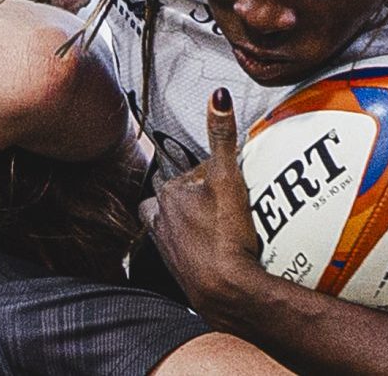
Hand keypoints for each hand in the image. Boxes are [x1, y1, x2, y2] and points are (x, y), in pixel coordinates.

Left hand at [141, 88, 268, 303]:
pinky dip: (193, 245)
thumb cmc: (225, 235)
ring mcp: (166, 247)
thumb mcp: (228, 178)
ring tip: (214, 223)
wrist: (226, 289)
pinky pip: (181, 249)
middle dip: (190, 195)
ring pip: (171, 223)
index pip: (184, 173)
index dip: (206, 174)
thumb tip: (218, 97)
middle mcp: (159, 220)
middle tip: (219, 200)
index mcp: (167, 194)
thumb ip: (222, 137)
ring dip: (187, 220)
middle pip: (172, 197)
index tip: (227, 180)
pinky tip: (214, 249)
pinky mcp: (177, 270)